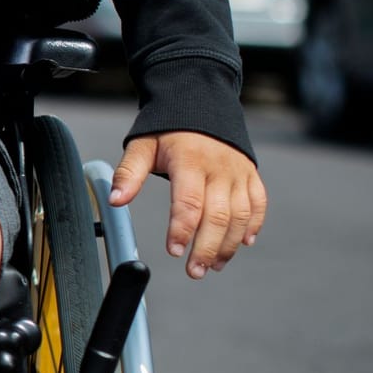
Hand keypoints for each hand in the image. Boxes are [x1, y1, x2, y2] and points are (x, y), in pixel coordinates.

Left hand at [109, 131, 266, 279]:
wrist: (199, 101)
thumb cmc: (167, 128)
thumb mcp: (142, 145)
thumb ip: (129, 173)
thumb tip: (115, 200)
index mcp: (189, 160)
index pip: (188, 202)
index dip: (181, 229)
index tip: (173, 251)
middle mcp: (218, 168)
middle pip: (217, 216)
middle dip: (206, 248)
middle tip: (195, 271)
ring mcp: (238, 172)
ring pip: (240, 215)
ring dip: (229, 244)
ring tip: (214, 265)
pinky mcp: (251, 174)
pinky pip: (258, 205)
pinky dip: (253, 226)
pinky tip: (243, 243)